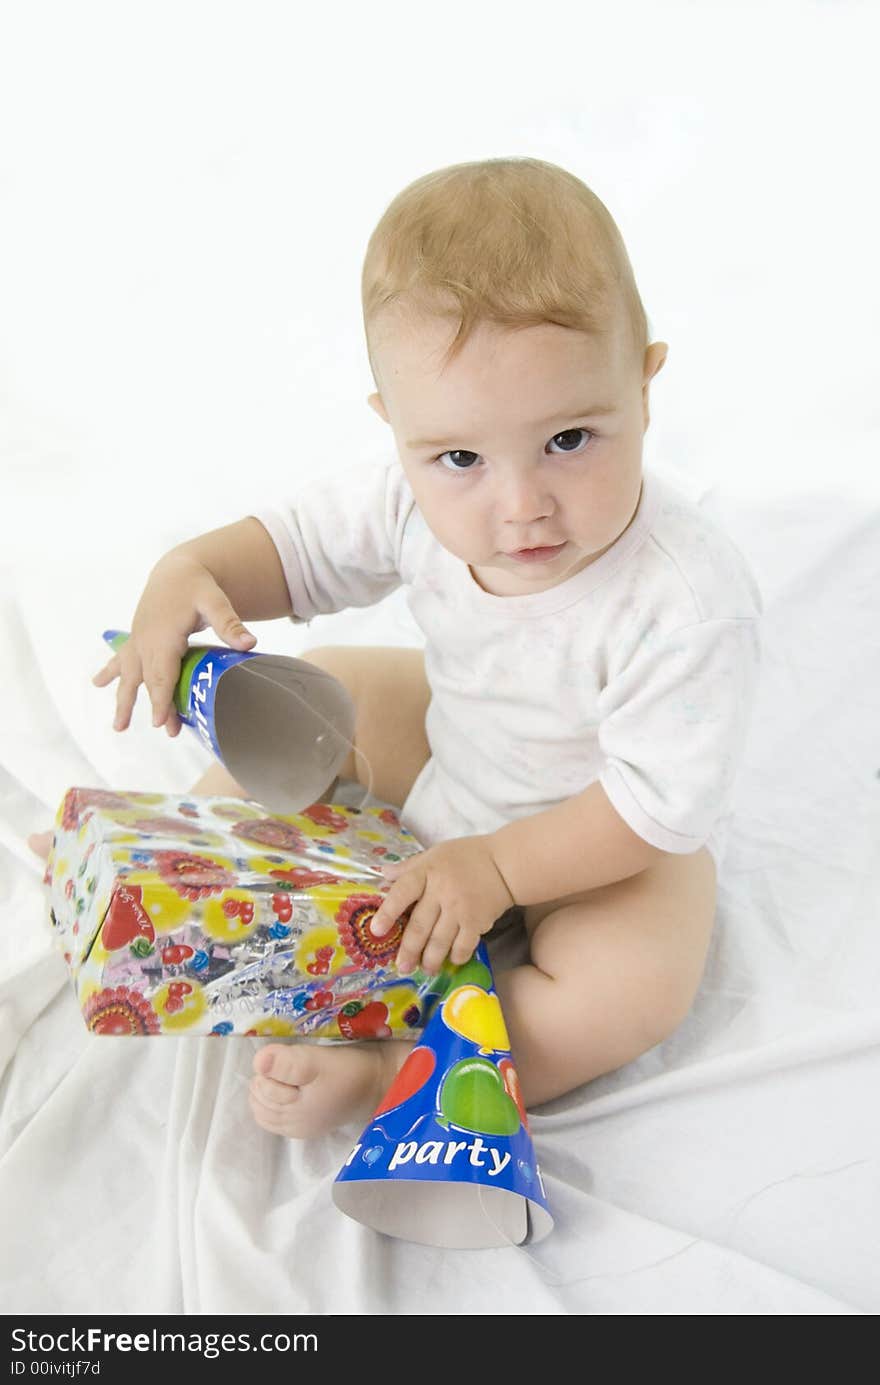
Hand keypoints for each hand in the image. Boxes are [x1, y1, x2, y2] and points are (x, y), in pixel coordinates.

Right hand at [93, 553, 256, 735]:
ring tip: (118, 727)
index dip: (161, 699)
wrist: (176, 571)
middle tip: (167, 731)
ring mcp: (138, 641)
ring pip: (129, 675)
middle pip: (149, 680)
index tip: (161, 723)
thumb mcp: (215, 601)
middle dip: (155, 706)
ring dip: (123, 700)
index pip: (162, 673)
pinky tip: (97, 683)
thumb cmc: (197, 587)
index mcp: (164, 636)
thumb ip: (230, 623)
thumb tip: (250, 644)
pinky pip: (120, 659)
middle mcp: (146, 641)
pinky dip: (109, 672)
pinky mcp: (136, 639)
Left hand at [369, 835, 514, 975]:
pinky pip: (464, 945)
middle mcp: (442, 892)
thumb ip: (409, 867)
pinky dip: (456, 955)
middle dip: (408, 949)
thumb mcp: (435, 853)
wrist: (505, 864)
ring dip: (430, 959)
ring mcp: (460, 909)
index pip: (402, 892)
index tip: (376, 931)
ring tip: (424, 969)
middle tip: (401, 966)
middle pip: (420, 925)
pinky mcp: (478, 922)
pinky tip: (451, 961)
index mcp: (428, 872)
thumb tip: (382, 876)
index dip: (388, 912)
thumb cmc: (467, 856)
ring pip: (440, 940)